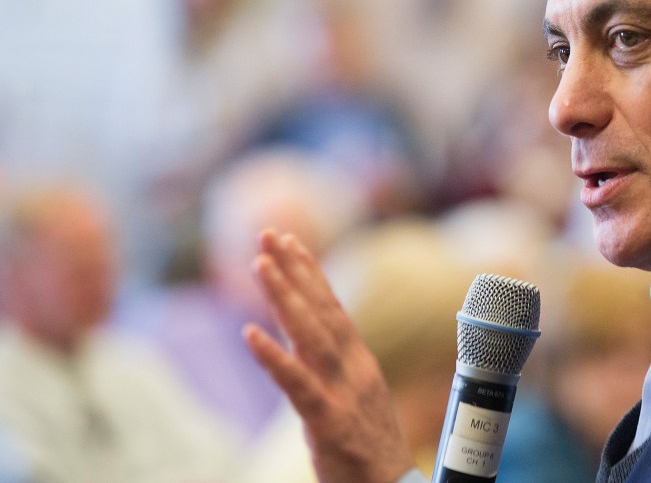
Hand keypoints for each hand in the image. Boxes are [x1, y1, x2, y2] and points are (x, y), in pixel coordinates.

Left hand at [243, 230, 414, 482]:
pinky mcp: (330, 422)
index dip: (310, 271)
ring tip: (259, 264)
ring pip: (311, 336)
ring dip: (284, 297)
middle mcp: (354, 367)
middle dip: (294, 269)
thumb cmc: (369, 448)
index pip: (332, 307)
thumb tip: (295, 337)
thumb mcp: (351, 396)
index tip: (289, 239)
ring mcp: (344, 393)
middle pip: (321, 310)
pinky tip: (249, 333)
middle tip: (269, 233)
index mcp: (359, 361)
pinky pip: (297, 385)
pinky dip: (273, 357)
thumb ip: (326, 365)